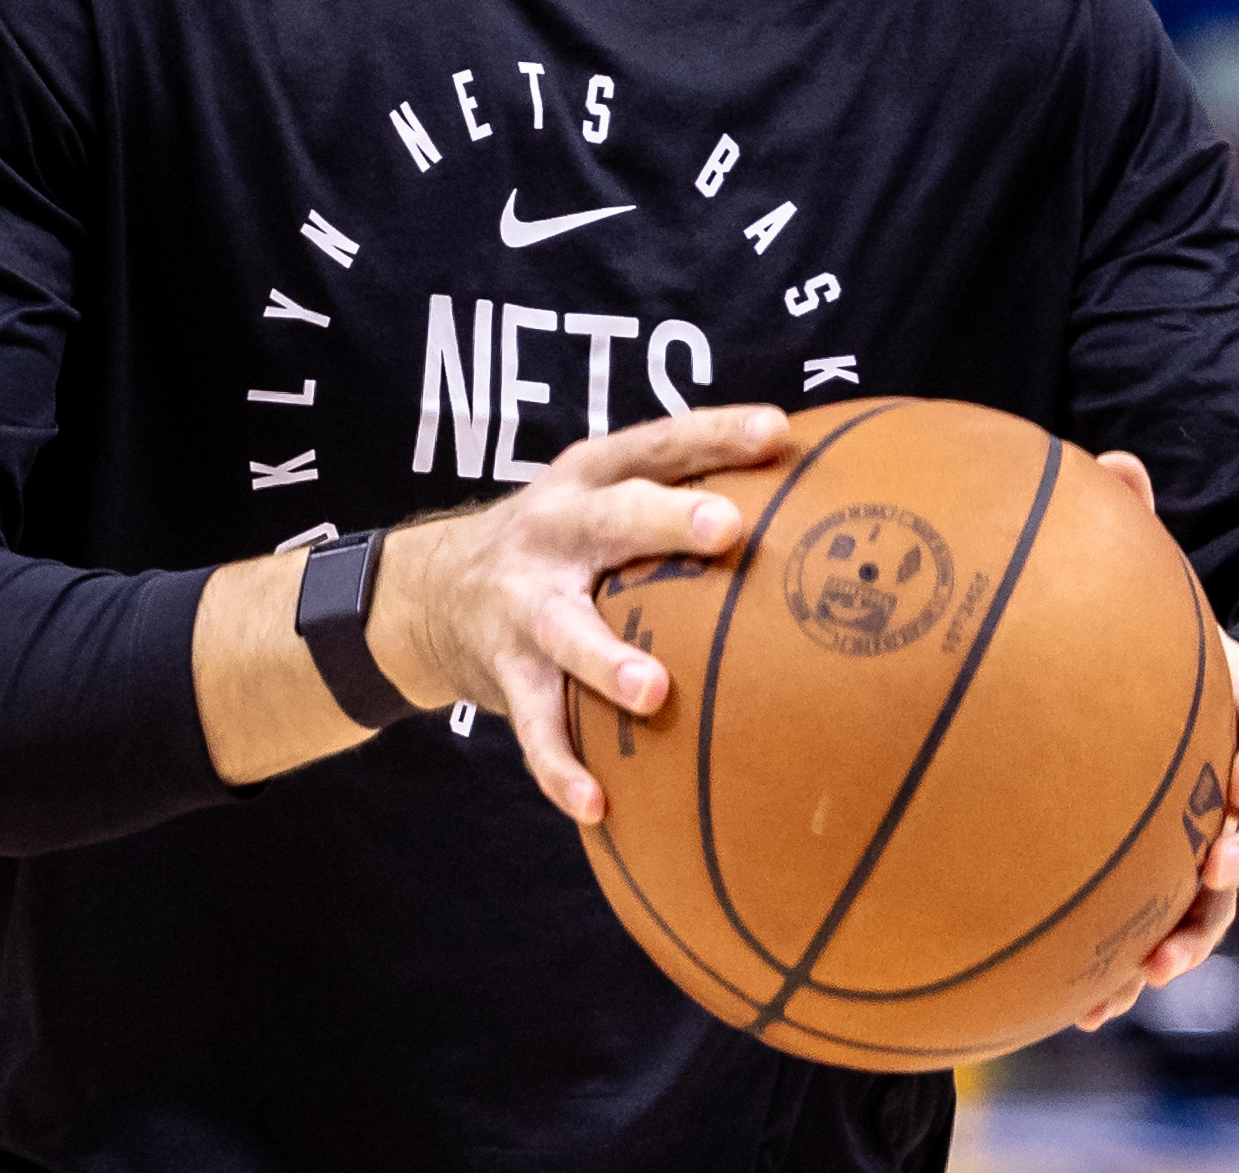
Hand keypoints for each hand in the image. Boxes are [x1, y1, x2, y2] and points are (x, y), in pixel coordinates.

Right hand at [381, 404, 788, 825]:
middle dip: (666, 520)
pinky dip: (560, 767)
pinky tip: (597, 805)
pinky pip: (534, 724)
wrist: (430, 590)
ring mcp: (523, 603)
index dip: (715, 434)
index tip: (777, 432)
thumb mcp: (601, 497)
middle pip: (610, 518)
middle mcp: (553, 531)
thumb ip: (678, 493)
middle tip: (728, 528)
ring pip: (567, 631)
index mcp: (588, 478)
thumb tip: (808, 494)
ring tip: (653, 692)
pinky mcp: (504, 670)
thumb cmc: (562, 541)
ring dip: (607, 660)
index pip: (658, 444)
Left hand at [1074, 449, 1238, 1031]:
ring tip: (1152, 965)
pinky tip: (1086, 1006)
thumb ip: (1141, 534)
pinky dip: (1132, 965)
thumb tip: (1116, 459)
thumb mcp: (1167, 602)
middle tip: (1216, 867)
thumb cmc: (1172, 655)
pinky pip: (1163, 931)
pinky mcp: (1176, 889)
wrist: (1200, 724)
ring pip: (1223, 899)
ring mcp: (1218, 843)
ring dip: (1194, 932)